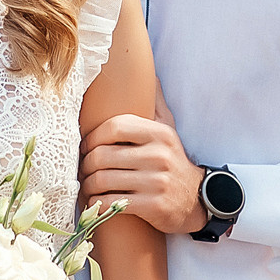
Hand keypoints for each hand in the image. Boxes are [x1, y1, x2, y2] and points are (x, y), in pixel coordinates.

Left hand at [79, 91, 204, 235]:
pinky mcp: (153, 206)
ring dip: (89, 185)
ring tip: (87, 186)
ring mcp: (157, 182)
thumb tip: (149, 73)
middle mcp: (159, 155)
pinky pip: (112, 203)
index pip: (114, 126)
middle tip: (83, 170)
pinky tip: (97, 202)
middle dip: (86, 165)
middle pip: (103, 156)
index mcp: (159, 134)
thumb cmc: (171, 161)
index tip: (86, 146)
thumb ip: (155, 103)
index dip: (92, 137)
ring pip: (104, 180)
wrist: (196, 200)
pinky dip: (97, 203)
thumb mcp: (168, 130)